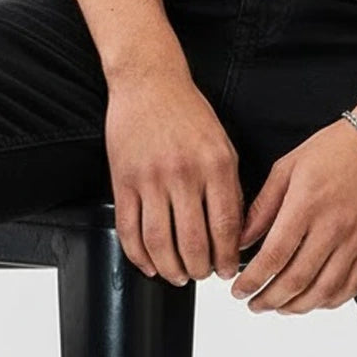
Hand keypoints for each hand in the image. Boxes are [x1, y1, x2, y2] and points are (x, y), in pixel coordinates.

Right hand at [104, 64, 243, 284]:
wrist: (149, 81)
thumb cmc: (188, 110)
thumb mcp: (222, 143)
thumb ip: (229, 186)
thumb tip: (233, 231)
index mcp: (215, 164)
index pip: (225, 227)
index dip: (227, 258)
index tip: (227, 269)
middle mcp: (183, 173)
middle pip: (193, 244)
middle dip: (200, 270)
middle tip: (202, 274)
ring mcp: (150, 179)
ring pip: (160, 244)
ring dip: (171, 270)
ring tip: (178, 275)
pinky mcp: (123, 181)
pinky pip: (129, 231)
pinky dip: (139, 257)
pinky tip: (149, 263)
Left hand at [230, 115, 356, 314]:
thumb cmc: (336, 148)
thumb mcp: (289, 166)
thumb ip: (263, 205)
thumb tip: (243, 239)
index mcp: (306, 204)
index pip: (274, 256)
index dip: (253, 280)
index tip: (239, 289)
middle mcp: (332, 227)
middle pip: (296, 280)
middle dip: (268, 299)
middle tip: (253, 304)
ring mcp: (355, 241)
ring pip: (322, 292)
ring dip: (296, 307)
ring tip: (278, 306)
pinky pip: (350, 288)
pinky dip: (328, 302)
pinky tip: (312, 300)